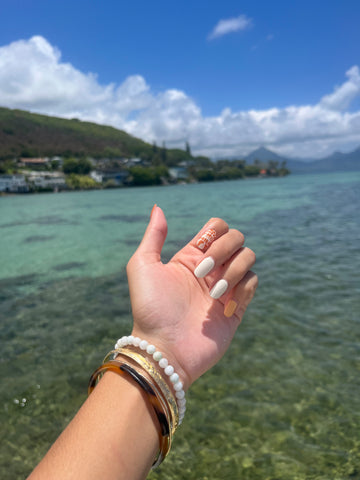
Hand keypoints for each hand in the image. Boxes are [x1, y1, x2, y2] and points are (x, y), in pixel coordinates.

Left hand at [127, 206, 257, 389]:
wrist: (164, 349)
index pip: (217, 228)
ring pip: (248, 258)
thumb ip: (153, 236)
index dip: (215, 233)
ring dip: (232, 272)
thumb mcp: (142, 266)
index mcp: (192, 257)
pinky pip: (252, 282)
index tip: (200, 251)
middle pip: (237, 238)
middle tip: (201, 275)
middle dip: (223, 251)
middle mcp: (211, 268)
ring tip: (213, 295)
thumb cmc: (150, 308)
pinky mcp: (237, 307)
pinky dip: (241, 289)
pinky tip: (223, 306)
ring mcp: (225, 287)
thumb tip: (158, 207)